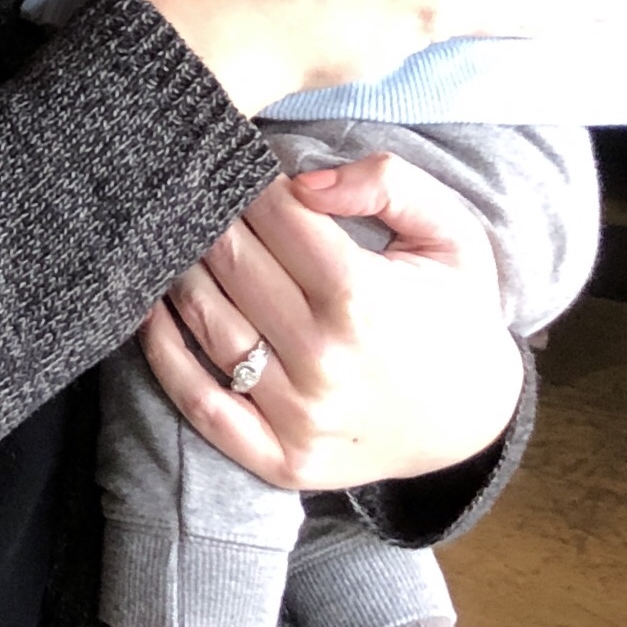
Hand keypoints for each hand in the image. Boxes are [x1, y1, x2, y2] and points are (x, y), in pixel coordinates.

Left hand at [136, 150, 523, 492]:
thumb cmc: (455, 312)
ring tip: (173, 240)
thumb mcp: (452, 232)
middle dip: (211, 219)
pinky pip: (198, 404)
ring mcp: (297, 416)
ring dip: (179, 271)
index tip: (239, 168)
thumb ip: (387, 182)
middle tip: (196, 196)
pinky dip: (163, 354)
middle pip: (230, 262)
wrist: (474, 419)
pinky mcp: (278, 459)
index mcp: (363, 298)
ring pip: (206, 322)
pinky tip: (151, 310)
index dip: (250, 182)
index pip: (273, 216)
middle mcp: (324, 359)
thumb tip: (300, 180)